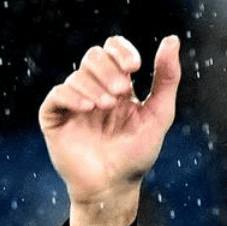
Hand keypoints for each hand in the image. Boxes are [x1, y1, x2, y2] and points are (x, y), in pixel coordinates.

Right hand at [39, 34, 180, 225]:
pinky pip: (57, 94)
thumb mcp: (159, 114)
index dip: (121, 51)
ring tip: (107, 106)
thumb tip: (171, 39)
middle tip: (123, 91)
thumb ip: (167, 79)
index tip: (135, 66)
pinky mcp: (54, 116)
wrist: (114, 186)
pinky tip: (88, 108)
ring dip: (95, 85)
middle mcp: (95, 89)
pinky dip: (73, 96)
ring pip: (78, 74)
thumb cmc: (137, 153)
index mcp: (120, 86)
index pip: (113, 49)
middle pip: (94, 55)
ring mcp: (73, 102)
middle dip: (110, 69)